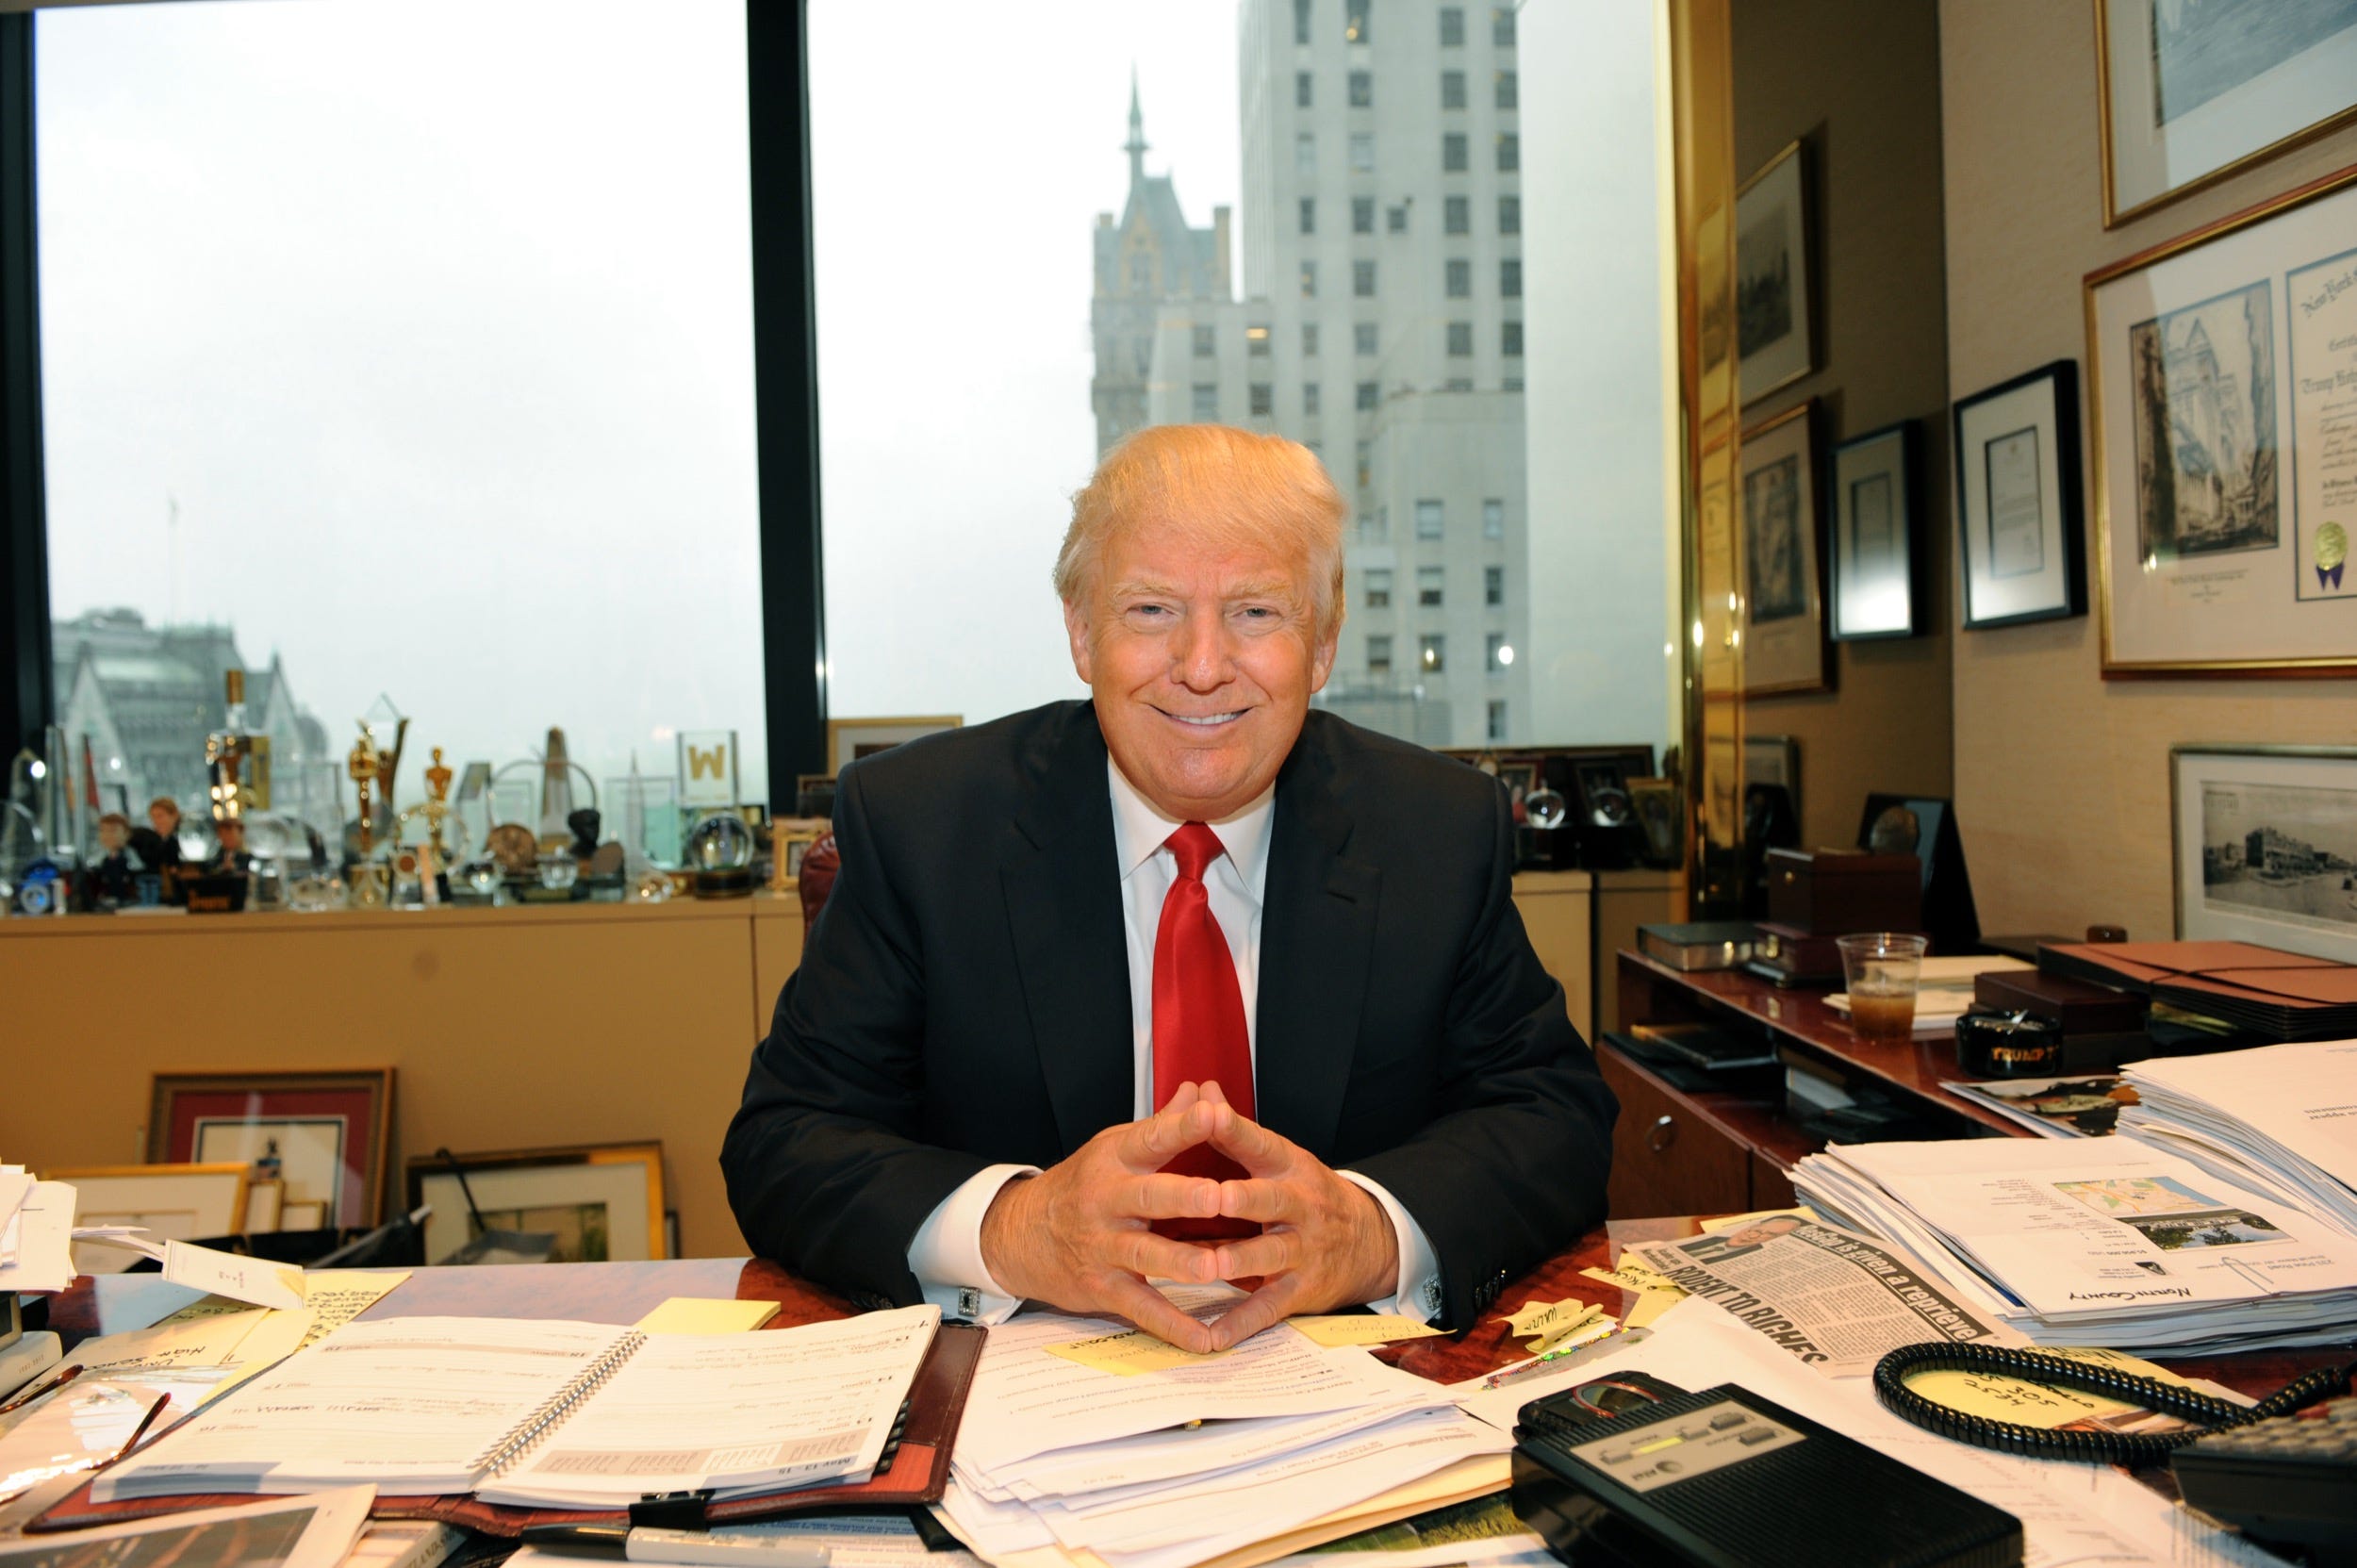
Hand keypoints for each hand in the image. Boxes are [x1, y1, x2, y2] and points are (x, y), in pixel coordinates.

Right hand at [978, 1083, 1229, 1351]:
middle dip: (1184, 1197)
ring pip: (1145, 1254)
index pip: (1151, 1137)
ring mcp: (1103, 1246)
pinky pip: (1142, 1308)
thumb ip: (1164, 1125)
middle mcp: (1107, 1199)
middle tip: (1219, 1198)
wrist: (1021, 1233)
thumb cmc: (1084, 1184)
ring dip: (1181, 1262)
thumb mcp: (1116, 1147)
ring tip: (1215, 1267)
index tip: (1214, 1113)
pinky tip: (1206, 1338)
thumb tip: (1203, 1091)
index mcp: (1115, 1159)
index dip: (1182, 1125)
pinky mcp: (1102, 1287)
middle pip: (1148, 1196)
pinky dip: (1173, 1326)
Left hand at [1194, 1091, 1401, 1349]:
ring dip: (1239, 1261)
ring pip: (1268, 1256)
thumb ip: (1235, 1131)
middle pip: (1270, 1200)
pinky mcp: (1299, 1291)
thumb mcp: (1280, 1158)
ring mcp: (1301, 1251)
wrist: (1370, 1241)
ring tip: (1209, 1266)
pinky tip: (1209, 1336)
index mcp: (1290, 1167)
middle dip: (1243, 1198)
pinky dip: (1238, 1325)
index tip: (1208, 1112)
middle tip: (1214, 1197)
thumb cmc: (1306, 1194)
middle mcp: (1299, 1206)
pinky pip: (1266, 1310)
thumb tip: (1201, 1090)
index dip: (1235, 1127)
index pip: (1262, 1143)